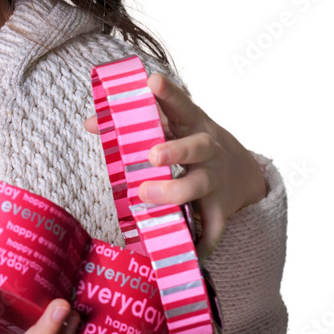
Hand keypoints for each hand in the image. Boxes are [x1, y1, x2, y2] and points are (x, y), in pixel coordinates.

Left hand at [84, 71, 267, 259]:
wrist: (242, 172)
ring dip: (175, 192)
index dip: (168, 92)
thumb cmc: (190, 144)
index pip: (180, 103)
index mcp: (192, 124)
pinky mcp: (220, 208)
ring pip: (200, 185)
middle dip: (175, 150)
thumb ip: (132, 124)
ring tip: (147, 196)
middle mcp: (208, 149)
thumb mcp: (169, 128)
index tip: (153, 81)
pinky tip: (188, 253)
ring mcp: (216, 179)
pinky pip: (212, 228)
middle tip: (151, 156)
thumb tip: (91, 123)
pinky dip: (200, 242)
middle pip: (196, 146)